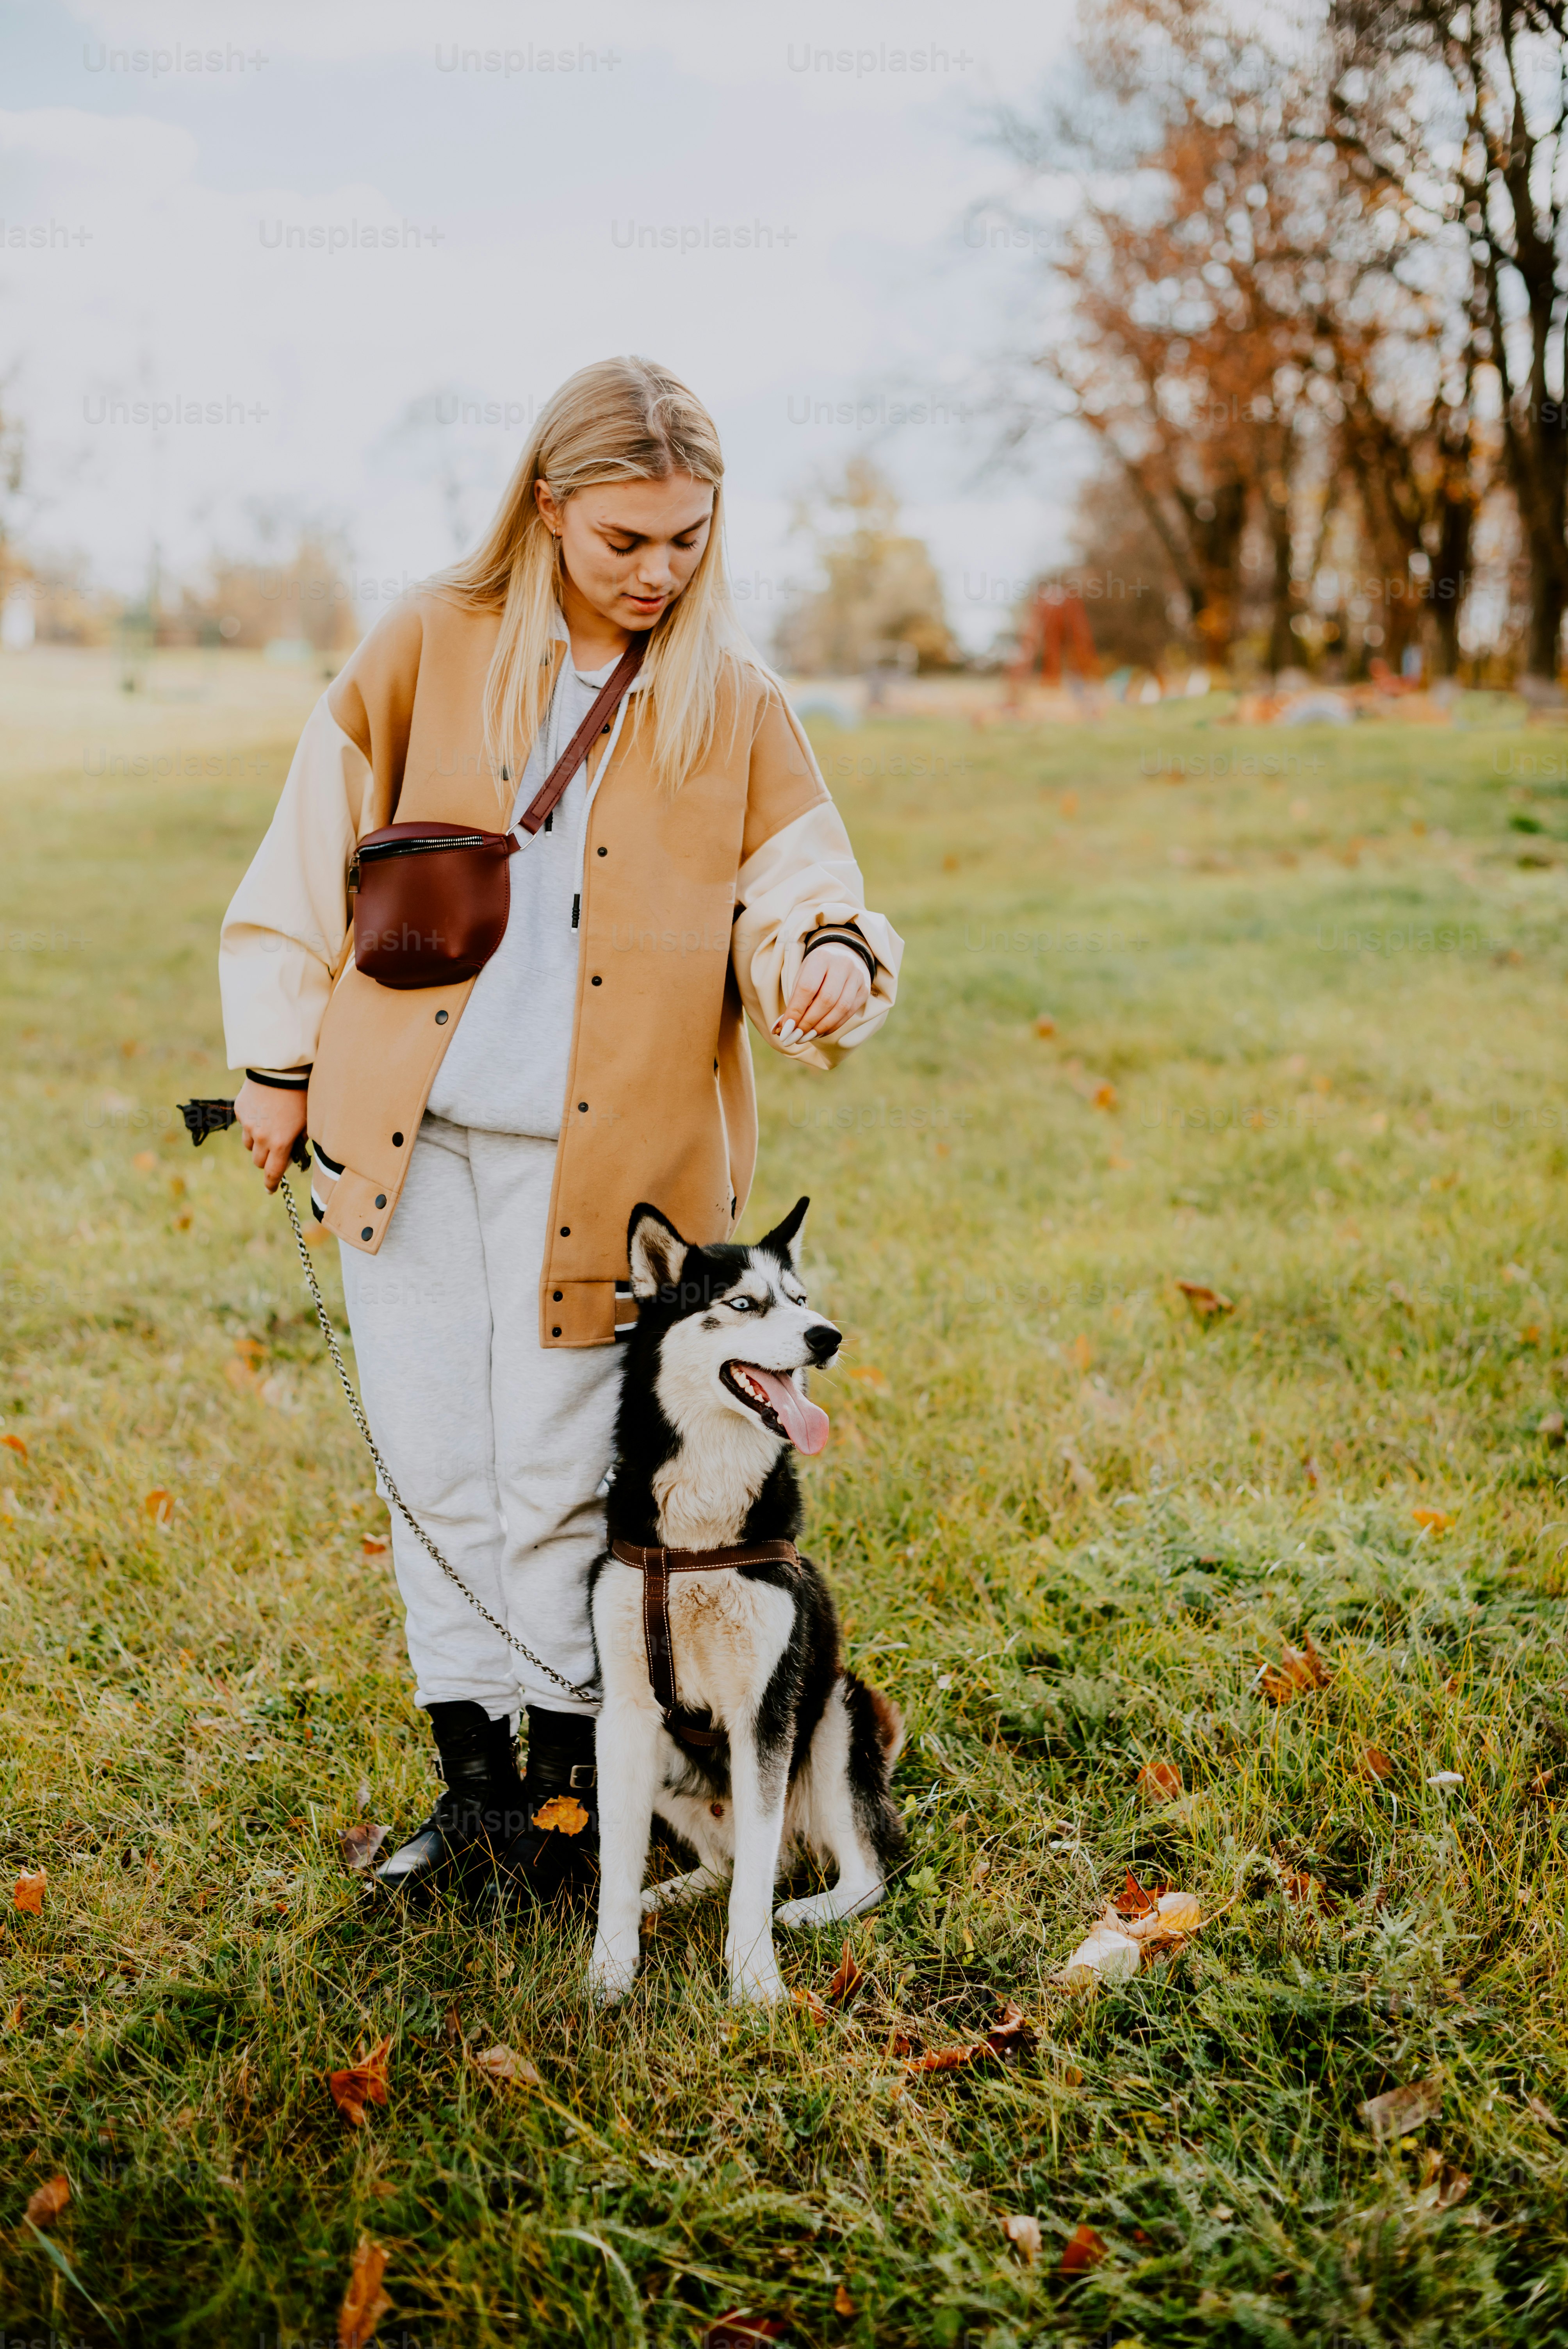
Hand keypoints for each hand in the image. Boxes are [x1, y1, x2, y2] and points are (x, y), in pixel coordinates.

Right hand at [234, 1078, 307, 1193]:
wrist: (281, 1069)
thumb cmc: (301, 1096)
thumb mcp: (308, 1122)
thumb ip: (299, 1142)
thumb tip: (293, 1153)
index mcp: (280, 1143)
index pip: (272, 1173)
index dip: (271, 1183)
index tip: (270, 1189)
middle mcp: (261, 1137)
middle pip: (258, 1161)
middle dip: (266, 1159)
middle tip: (275, 1150)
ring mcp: (248, 1124)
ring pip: (249, 1144)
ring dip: (257, 1142)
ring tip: (270, 1126)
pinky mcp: (240, 1111)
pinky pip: (244, 1125)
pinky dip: (252, 1123)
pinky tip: (264, 1110)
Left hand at [774, 942, 871, 1047]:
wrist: (844, 956)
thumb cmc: (817, 970)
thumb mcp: (802, 976)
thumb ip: (794, 1000)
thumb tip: (781, 1028)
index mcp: (821, 958)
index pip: (807, 988)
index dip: (796, 1011)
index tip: (785, 1029)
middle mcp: (842, 965)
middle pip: (826, 1000)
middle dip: (808, 1022)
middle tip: (795, 1037)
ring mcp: (857, 978)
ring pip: (841, 1009)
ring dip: (821, 1027)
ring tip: (805, 1037)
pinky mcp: (864, 991)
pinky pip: (849, 1014)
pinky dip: (832, 1027)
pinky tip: (819, 1032)